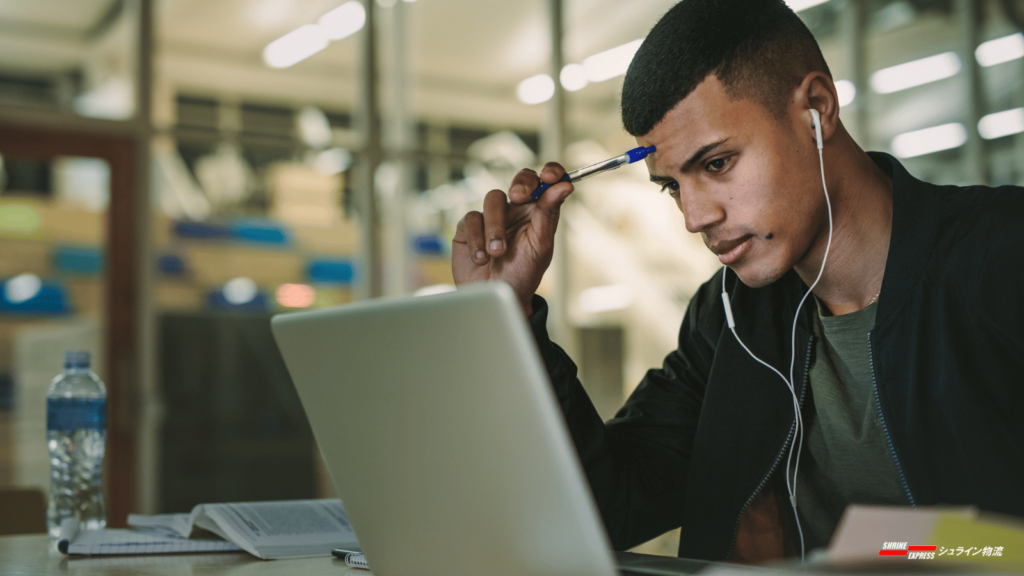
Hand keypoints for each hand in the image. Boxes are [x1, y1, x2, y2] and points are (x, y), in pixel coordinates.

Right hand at [452, 163, 573, 316]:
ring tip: (498, 253)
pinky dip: (477, 239)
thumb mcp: (540, 246)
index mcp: (538, 212)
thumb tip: (565, 186)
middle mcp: (515, 210)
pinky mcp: (469, 227)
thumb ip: (548, 214)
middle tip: (518, 197)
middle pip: (520, 180)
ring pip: (493, 198)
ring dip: (496, 227)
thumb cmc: (522, 274)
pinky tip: (481, 258)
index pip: (546, 182)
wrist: (495, 297)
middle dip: (521, 185)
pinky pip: (472, 218)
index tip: (549, 175)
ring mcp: (491, 217)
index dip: (550, 172)